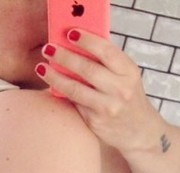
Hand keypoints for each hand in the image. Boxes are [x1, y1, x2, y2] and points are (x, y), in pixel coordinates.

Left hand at [37, 32, 164, 156]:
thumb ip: (107, 63)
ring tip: (42, 68)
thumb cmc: (128, 98)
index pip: (106, 51)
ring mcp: (107, 107)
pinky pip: (74, 103)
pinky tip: (51, 85)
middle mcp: (120, 89)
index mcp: (128, 72)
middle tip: (48, 49)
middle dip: (64, 57)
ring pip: (75, 89)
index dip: (87, 41)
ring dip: (55, 77)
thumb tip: (77, 46)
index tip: (70, 34)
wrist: (138, 131)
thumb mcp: (126, 76)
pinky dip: (61, 93)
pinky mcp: (95, 122)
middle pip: (87, 69)